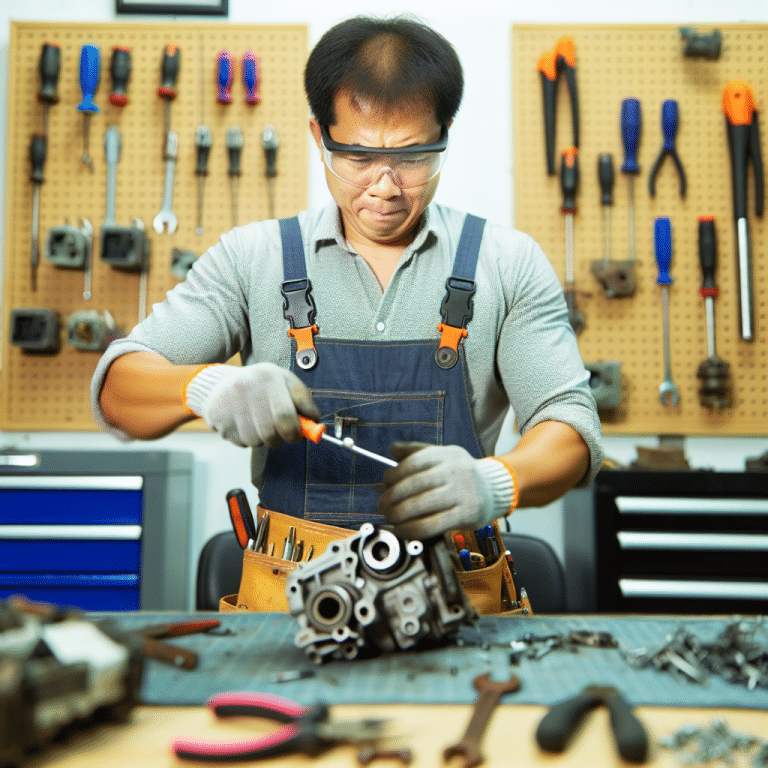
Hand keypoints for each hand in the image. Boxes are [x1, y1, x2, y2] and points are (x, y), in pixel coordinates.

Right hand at [186, 362, 319, 447]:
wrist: (222, 382)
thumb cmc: (263, 385)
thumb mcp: (286, 382)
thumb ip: (303, 401)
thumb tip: (316, 425)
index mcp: (268, 377)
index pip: (285, 416)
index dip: (295, 432)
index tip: (299, 436)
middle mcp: (245, 388)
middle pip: (269, 433)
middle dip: (280, 439)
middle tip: (282, 435)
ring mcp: (228, 403)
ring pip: (255, 441)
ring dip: (263, 439)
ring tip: (260, 422)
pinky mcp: (216, 417)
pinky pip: (241, 442)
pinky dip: (247, 439)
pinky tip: (244, 423)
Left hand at [377, 442, 513, 539]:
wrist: (494, 490)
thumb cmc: (461, 474)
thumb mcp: (442, 456)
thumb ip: (416, 452)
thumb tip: (392, 449)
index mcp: (446, 454)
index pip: (411, 463)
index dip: (392, 475)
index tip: (383, 484)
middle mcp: (454, 471)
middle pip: (412, 485)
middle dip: (391, 497)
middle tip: (382, 505)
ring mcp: (461, 493)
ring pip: (419, 505)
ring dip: (398, 514)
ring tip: (390, 517)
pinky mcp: (465, 515)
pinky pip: (431, 525)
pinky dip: (411, 530)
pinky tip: (402, 530)